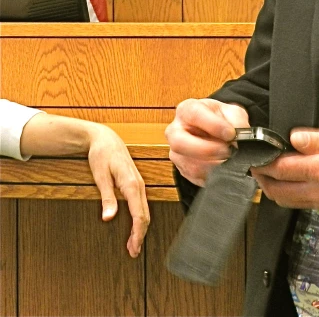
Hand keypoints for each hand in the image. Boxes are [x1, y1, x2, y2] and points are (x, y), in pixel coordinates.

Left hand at [87, 124, 149, 257]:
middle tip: (133, 252)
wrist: (105, 138)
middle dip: (140, 235)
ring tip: (133, 244)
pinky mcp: (135, 183)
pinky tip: (134, 225)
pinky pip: (141, 204)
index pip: (139, 215)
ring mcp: (139, 183)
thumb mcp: (100, 176)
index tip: (134, 248)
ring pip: (144, 210)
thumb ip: (106, 197)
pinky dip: (139, 218)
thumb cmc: (101, 155)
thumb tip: (109, 218)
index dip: (137, 234)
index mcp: (131, 184)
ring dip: (140, 228)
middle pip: (145, 215)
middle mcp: (138, 185)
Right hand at [166, 98, 249, 186]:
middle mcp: (176, 131)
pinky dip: (214, 175)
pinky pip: (196, 177)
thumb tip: (239, 139)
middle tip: (227, 151)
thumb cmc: (220, 119)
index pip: (194, 114)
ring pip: (190, 164)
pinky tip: (223, 167)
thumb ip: (237, 122)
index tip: (230, 133)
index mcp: (187, 110)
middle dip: (207, 149)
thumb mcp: (232, 112)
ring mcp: (177, 152)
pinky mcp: (183, 169)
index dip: (213, 125)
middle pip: (179, 143)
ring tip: (230, 160)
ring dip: (214, 165)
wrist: (217, 132)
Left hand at [252, 127, 318, 208]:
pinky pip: (300, 204)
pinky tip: (287, 182)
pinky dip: (287, 195)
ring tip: (266, 173)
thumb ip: (317, 138)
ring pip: (287, 201)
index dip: (264, 163)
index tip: (255, 155)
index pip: (282, 169)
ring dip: (272, 189)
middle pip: (278, 192)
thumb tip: (294, 137)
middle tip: (255, 166)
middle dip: (262, 180)